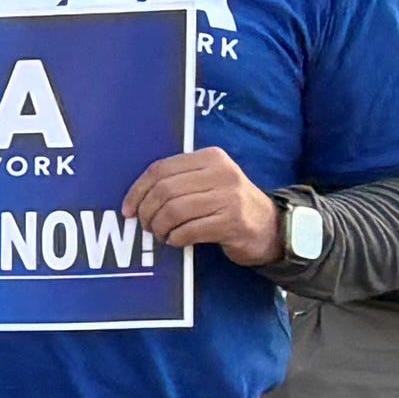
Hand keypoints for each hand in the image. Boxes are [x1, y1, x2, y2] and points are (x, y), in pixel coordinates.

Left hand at [129, 146, 278, 264]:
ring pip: (174, 211)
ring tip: (162, 234)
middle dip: (147, 212)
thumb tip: (134, 200)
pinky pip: (189, 230)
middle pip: (164, 191)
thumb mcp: (207, 182)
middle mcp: (222, 173)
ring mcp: (230, 197)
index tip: (128, 210)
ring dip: (160, 227)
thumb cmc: (228, 204)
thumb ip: (177, 182)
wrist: (270, 226)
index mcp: (211, 157)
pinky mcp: (233, 221)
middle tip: (147, 226)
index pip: (160, 169)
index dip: (137, 191)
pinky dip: (176, 238)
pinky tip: (177, 240)